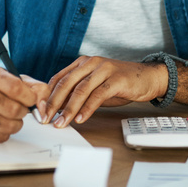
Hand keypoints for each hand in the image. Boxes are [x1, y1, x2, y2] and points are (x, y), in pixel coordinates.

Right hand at [0, 65, 49, 142]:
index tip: (31, 100)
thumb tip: (43, 106)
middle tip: (20, 108)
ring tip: (10, 116)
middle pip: (14, 110)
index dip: (30, 97)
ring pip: (8, 126)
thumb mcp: (11, 78)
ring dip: (16, 123)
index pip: (16, 88)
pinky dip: (4, 132)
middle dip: (23, 111)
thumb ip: (34, 87)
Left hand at [40, 56, 167, 127]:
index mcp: (82, 63)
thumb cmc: (120, 83)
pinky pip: (98, 95)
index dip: (47, 95)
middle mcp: (91, 63)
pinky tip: (80, 119)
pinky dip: (87, 108)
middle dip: (54, 103)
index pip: (58, 78)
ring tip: (62, 123)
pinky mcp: (116, 79)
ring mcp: (104, 69)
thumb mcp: (95, 86)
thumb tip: (58, 108)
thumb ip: (78, 93)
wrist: (147, 77)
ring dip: (69, 109)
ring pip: (80, 90)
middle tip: (46, 119)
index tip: (40, 111)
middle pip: (66, 83)